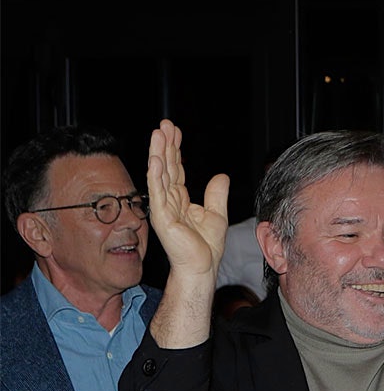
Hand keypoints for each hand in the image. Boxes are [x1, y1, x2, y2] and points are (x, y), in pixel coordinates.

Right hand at [146, 120, 229, 280]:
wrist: (202, 266)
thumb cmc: (206, 246)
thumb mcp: (217, 214)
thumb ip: (217, 194)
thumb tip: (221, 176)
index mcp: (180, 199)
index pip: (175, 169)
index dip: (174, 149)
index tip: (174, 131)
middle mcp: (168, 201)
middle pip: (165, 167)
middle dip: (164, 145)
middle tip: (164, 124)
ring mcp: (163, 208)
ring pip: (159, 175)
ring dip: (158, 153)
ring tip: (157, 133)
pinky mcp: (162, 218)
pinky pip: (158, 192)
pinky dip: (156, 175)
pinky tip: (155, 159)